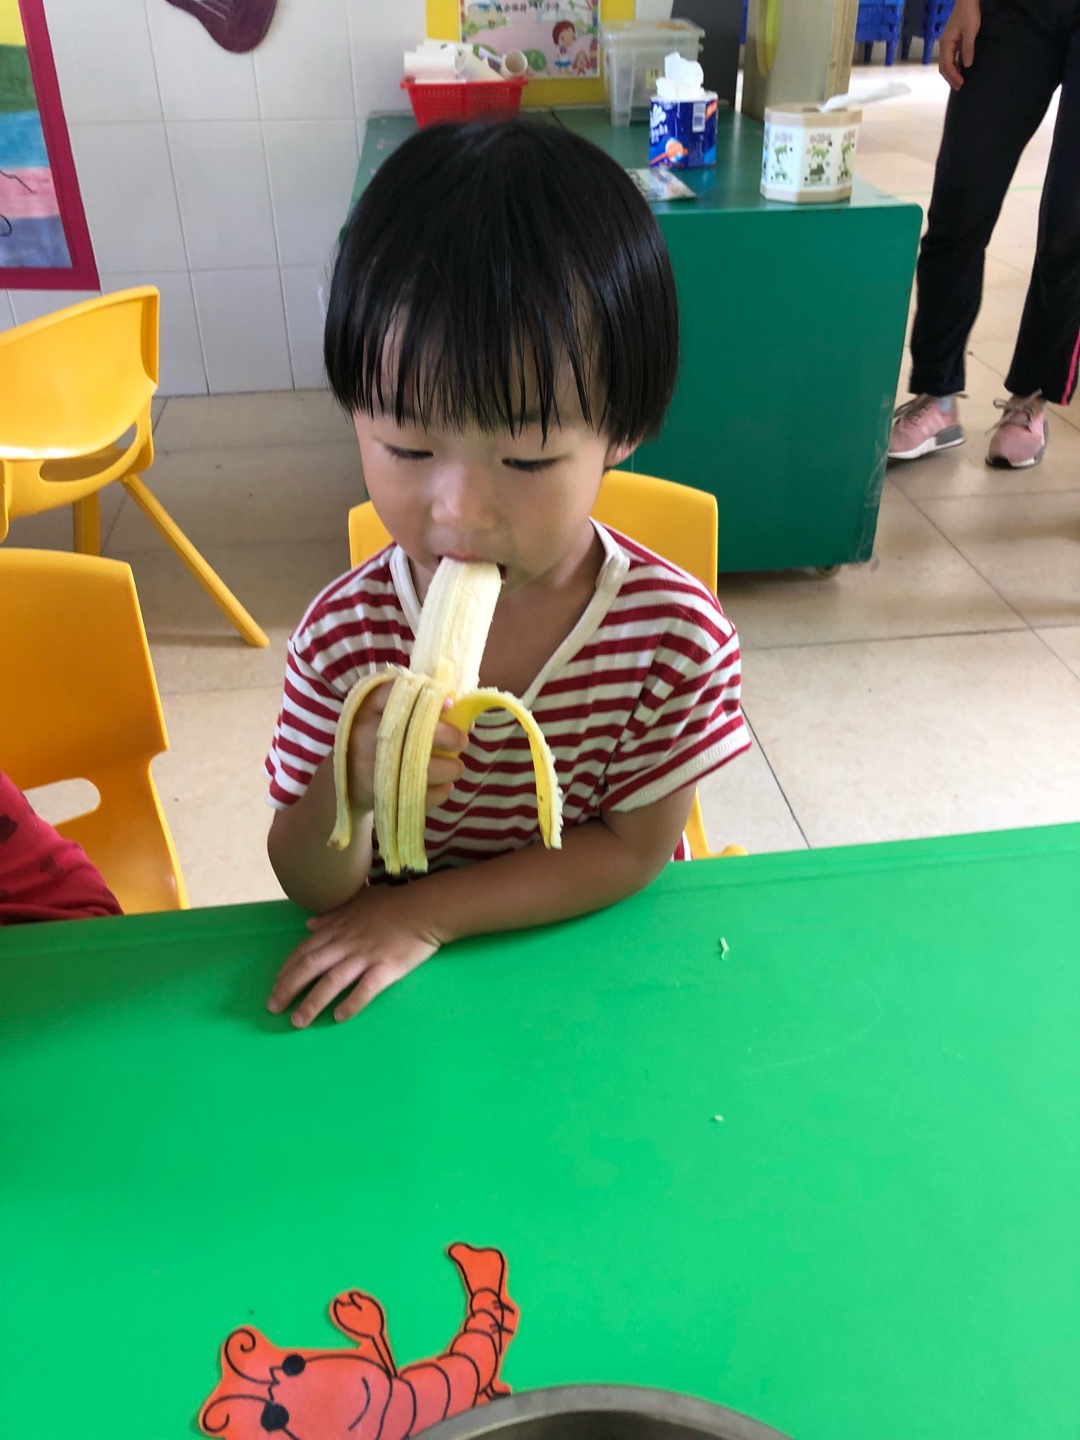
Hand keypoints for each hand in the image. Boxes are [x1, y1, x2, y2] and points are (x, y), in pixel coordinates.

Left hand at [267, 883, 441, 1026]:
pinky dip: (351, 1004)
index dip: (286, 970)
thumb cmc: (393, 904)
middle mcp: (346, 943)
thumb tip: (309, 925)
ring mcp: (366, 956)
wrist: (426, 908)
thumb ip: (332, 915)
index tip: (274, 987)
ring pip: (332, 982)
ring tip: (298, 1021)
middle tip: (274, 1008)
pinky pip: (365, 989)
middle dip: (288, 989)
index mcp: (338, 928)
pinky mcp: (386, 968)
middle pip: (310, 967)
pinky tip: (339, 1017)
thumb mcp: (358, 902)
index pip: (304, 951)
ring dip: (312, 1002)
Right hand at [345, 688, 468, 816]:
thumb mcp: (380, 710)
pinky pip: (421, 795)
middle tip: (462, 741)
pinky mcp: (380, 792)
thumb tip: (458, 708)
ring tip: (456, 767)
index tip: (451, 704)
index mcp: (368, 708)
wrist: (346, 776)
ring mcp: (373, 766)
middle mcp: (367, 734)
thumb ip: (413, 702)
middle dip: (450, 738)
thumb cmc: (373, 736)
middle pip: (417, 733)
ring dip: (450, 769)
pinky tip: (445, 786)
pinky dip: (440, 792)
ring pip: (424, 768)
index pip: (394, 694)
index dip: (427, 698)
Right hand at [939, 0, 980, 89]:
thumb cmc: (968, 14)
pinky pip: (950, 58)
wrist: (966, 1)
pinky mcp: (952, 41)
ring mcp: (947, 44)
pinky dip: (953, 66)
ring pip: (946, 63)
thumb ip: (968, 48)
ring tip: (958, 82)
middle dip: (950, 78)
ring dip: (951, 74)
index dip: (953, 76)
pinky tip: (959, 70)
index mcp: (946, 44)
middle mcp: (944, 46)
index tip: (961, 83)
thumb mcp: (970, 32)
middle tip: (959, 88)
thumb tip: (967, 65)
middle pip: (943, 67)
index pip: (947, 65)